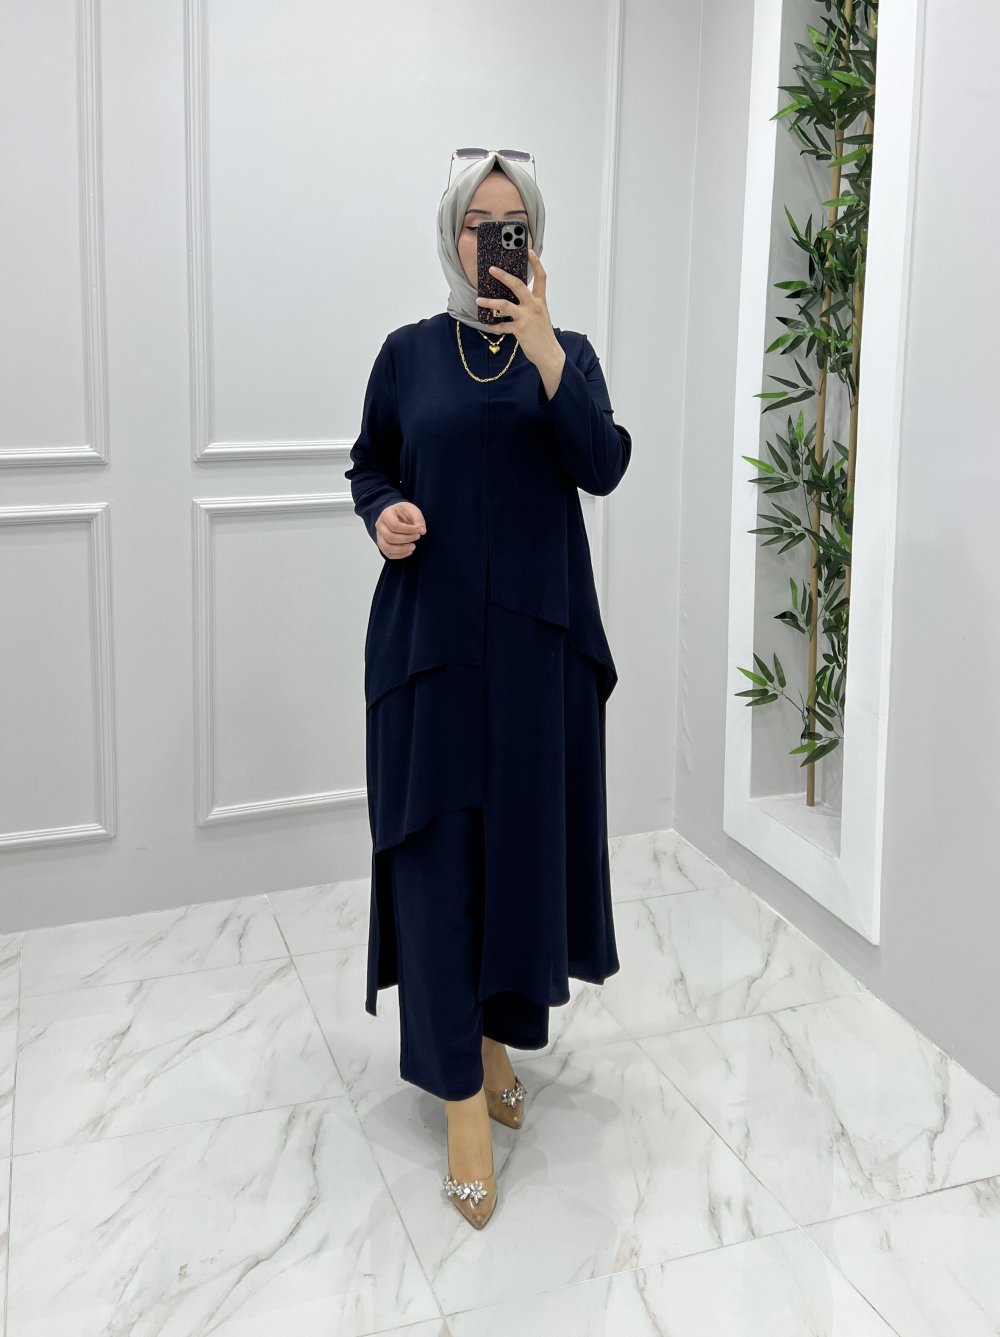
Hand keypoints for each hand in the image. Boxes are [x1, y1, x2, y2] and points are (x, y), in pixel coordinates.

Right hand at [376, 501, 425, 558]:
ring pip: (387, 548)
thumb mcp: (413, 510)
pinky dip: (400, 555)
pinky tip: (409, 551)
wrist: (398, 516)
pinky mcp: (382, 545)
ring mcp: (379, 536)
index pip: (394, 525)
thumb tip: (422, 531)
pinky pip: (388, 554)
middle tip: (417, 537)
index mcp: (386, 514)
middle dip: (406, 539)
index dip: (408, 530)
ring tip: (413, 546)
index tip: (419, 530)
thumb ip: (418, 519)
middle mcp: (380, 526)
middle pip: (390, 537)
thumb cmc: (404, 512)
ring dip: (402, 549)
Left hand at [475, 249, 563, 378]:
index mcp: (540, 300)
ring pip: (504, 304)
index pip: (541, 277)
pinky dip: (494, 325)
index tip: (529, 251)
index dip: (535, 263)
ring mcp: (526, 317)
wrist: (548, 353)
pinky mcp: (519, 329)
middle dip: (503, 276)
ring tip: (479, 300)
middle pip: (518, 285)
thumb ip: (529, 304)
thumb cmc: (542, 333)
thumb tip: (512, 297)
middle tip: (491, 269)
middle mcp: (534, 306)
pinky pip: (502, 325)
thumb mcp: (540, 314)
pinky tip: (488, 324)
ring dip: (489, 302)